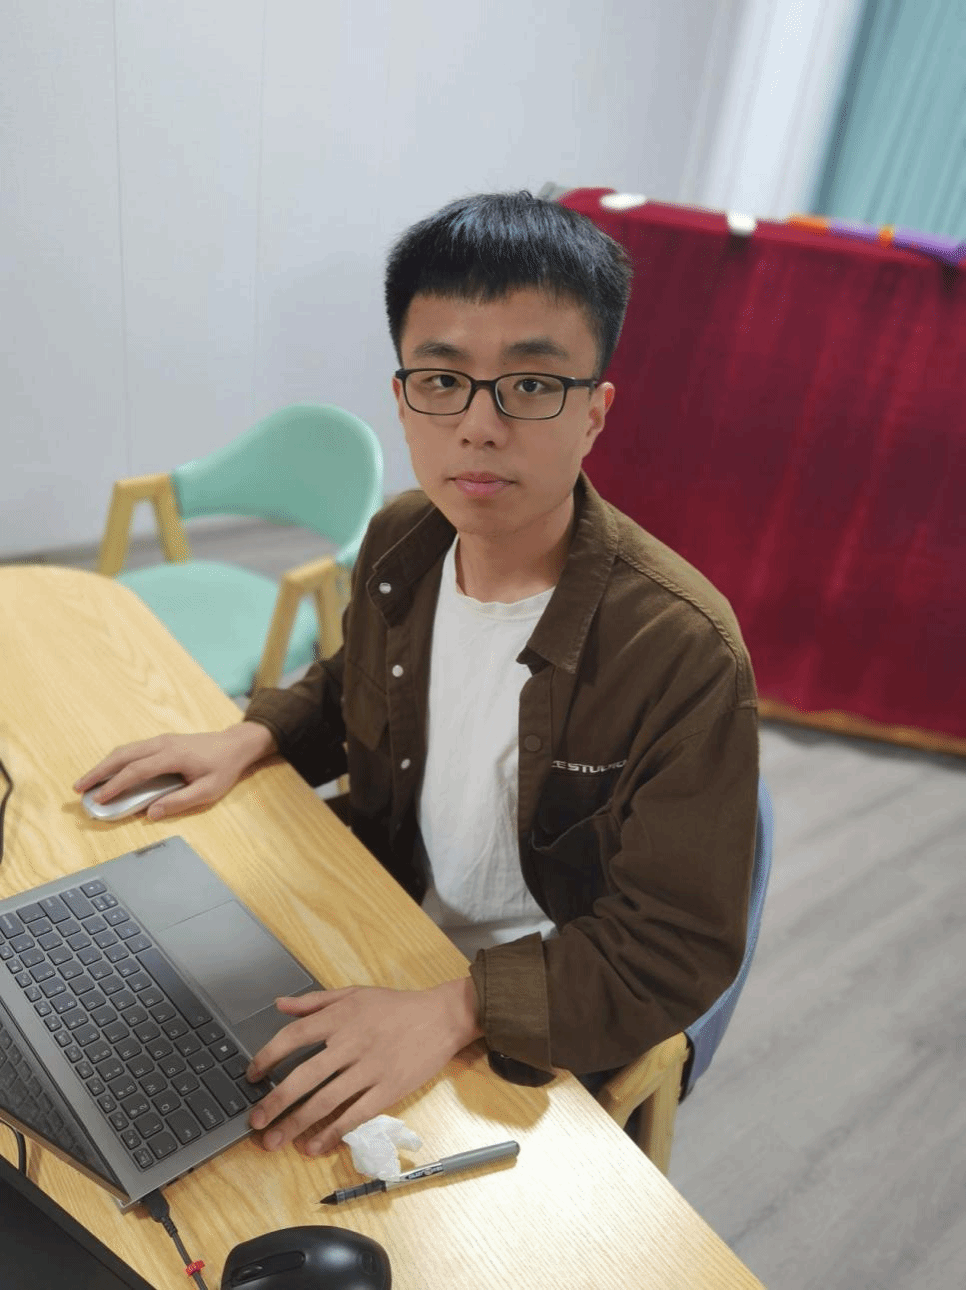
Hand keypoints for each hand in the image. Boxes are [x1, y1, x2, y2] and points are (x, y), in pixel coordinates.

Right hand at [72, 725, 276, 819]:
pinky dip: (115, 760)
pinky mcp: (161, 741)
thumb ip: (179, 802)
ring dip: (103, 765)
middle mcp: (162, 744)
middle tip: (78, 788)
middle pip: (122, 756)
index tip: (99, 799)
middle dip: (98, 772)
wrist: (235, 744)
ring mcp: (160, 740)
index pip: (136, 771)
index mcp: (172, 756)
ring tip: (87, 781)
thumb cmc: (223, 768)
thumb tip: (151, 814)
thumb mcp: (208, 790)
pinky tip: (108, 771)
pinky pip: (132, 749)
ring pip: (124, 750)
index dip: (115, 785)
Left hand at [246, 980, 482, 1156]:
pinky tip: (314, 1146)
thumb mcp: (354, 993)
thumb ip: (314, 1001)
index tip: (251, 1075)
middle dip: (275, 1103)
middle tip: (255, 1122)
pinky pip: (355, 1116)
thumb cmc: (395, 1006)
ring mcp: (369, 1069)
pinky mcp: (387, 1090)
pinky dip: (332, 1134)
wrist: (441, 1017)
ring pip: (325, 1102)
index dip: (267, 1057)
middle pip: (304, 1077)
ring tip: (275, 1142)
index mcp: (340, 1018)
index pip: (293, 1037)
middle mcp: (351, 1044)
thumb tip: (279, 1004)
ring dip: (296, 1125)